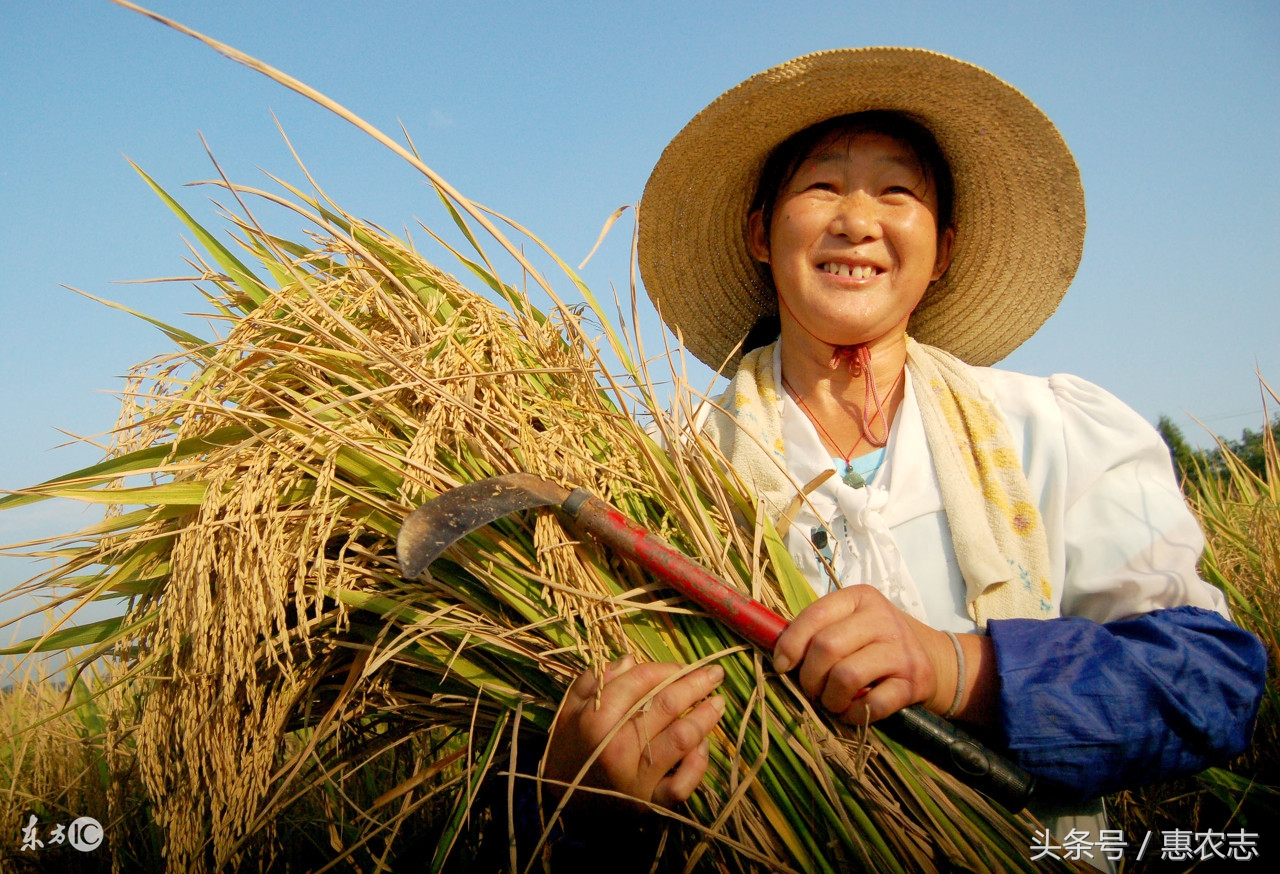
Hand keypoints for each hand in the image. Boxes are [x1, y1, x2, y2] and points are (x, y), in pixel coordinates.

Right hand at [544, 656, 725, 806]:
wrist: (562, 804)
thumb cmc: (569, 749)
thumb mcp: (570, 709)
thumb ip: (595, 680)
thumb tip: (630, 659)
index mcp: (596, 719)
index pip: (640, 681)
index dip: (665, 668)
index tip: (681, 665)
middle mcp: (618, 747)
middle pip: (666, 705)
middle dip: (695, 684)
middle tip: (715, 674)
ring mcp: (636, 777)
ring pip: (681, 739)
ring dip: (705, 717)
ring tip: (718, 703)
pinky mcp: (650, 803)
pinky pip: (682, 784)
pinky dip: (698, 764)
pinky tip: (703, 746)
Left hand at [771, 584, 956, 723]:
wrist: (939, 659)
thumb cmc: (879, 641)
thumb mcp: (852, 623)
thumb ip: (818, 630)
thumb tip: (776, 652)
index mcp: (860, 598)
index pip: (815, 615)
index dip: (791, 643)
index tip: (782, 665)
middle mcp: (882, 619)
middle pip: (826, 647)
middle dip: (809, 676)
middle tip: (811, 689)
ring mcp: (901, 650)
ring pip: (846, 676)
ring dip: (830, 698)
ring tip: (832, 701)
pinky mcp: (914, 682)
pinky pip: (871, 704)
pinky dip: (853, 714)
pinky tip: (852, 711)